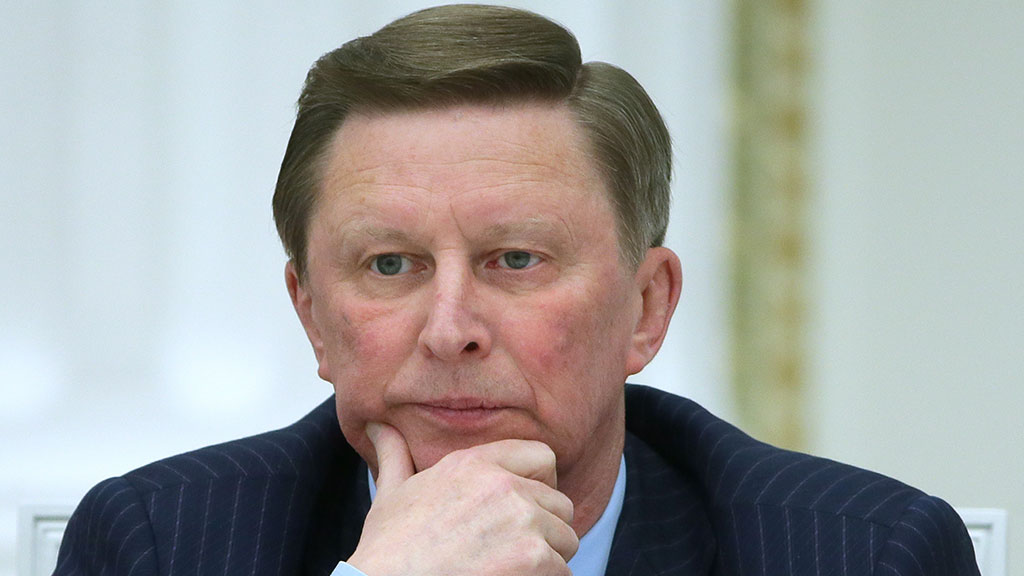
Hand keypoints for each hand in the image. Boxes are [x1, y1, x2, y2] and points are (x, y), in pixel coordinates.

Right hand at [346, 422, 578, 575]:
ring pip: (565, 539)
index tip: (524, 509)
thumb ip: (395, 454)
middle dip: (545, 529)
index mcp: (473, 463)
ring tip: (510, 567)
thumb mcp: (390, 492)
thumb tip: (378, 426)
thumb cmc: (387, 549)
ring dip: (546, 558)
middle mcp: (502, 484)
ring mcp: (520, 519)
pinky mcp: (531, 557)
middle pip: (560, 503)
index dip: (540, 485)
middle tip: (513, 548)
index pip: (542, 457)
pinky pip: (562, 570)